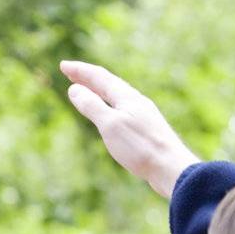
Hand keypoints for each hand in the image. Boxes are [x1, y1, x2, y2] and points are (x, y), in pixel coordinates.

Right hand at [60, 60, 199, 198]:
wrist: (171, 168)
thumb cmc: (140, 146)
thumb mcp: (110, 125)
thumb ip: (91, 106)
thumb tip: (74, 89)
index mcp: (127, 97)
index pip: (100, 77)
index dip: (81, 71)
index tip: (63, 65)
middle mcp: (136, 101)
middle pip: (109, 84)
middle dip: (88, 78)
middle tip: (71, 72)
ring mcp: (142, 114)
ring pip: (116, 96)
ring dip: (99, 90)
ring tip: (87, 89)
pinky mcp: (145, 129)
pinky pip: (122, 108)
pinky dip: (108, 104)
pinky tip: (110, 113)